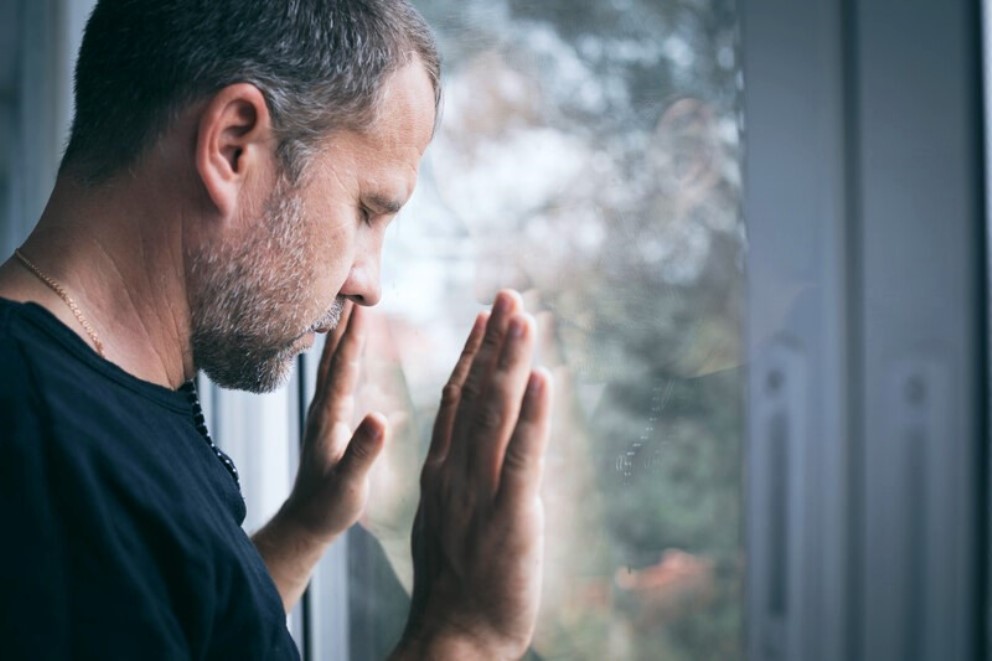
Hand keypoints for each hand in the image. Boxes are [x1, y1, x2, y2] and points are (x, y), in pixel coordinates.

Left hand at [253, 301, 387, 610]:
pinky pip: (336, 374)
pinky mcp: (326, 418)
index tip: (363, 304)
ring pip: (331, 362)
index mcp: (329, 418)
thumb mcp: (350, 486)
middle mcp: (322, 408)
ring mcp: (322, 412)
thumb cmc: (329, 508)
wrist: (306, 523)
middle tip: (353, 285)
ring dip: (341, 332)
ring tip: (351, 304)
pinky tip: (348, 345)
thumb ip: (363, 453)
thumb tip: (380, 416)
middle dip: (345, 321)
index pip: (343, 369)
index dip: (354, 336)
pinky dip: (343, 351)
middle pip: (333, 355)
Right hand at [393, 290, 552, 659]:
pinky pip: (522, 456)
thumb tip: (468, 457)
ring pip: (495, 413)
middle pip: (475, 393)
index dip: (471, 356)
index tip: (483, 318)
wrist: (454, 637)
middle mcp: (455, 470)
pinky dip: (533, 414)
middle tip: (508, 293)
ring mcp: (479, 490)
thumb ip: (457, 481)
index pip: (456, 399)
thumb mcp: (447, 520)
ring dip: (510, 361)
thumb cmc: (454, 586)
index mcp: (441, 471)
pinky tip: (543, 378)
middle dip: (494, 341)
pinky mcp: (508, 514)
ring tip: (522, 315)